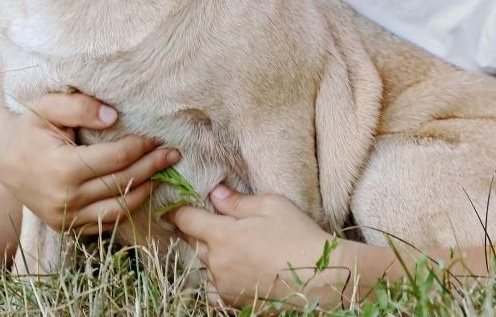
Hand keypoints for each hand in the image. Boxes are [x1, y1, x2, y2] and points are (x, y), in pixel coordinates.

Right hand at [0, 64, 179, 234]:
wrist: (4, 159)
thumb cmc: (29, 126)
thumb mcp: (47, 107)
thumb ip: (79, 106)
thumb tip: (113, 116)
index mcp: (61, 169)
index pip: (115, 159)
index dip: (140, 147)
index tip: (155, 136)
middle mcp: (64, 199)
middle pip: (122, 183)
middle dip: (151, 166)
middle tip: (173, 153)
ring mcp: (65, 218)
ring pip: (118, 208)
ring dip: (145, 188)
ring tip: (163, 170)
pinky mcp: (67, 227)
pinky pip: (106, 221)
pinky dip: (128, 207)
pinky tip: (142, 188)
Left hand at [170, 185, 344, 307]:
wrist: (320, 278)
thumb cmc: (298, 235)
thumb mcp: (272, 205)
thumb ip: (238, 201)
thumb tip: (214, 193)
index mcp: (223, 236)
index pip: (186, 220)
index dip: (179, 210)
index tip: (175, 204)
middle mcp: (217, 263)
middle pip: (191, 243)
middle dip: (194, 230)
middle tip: (202, 219)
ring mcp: (223, 285)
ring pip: (203, 265)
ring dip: (208, 253)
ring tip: (227, 244)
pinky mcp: (233, 302)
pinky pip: (214, 287)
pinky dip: (217, 277)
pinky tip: (233, 270)